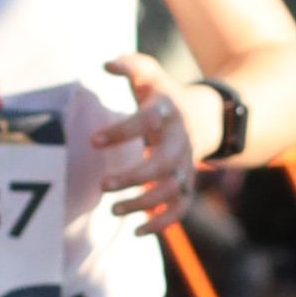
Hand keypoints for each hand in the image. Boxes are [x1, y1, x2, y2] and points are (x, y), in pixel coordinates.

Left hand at [67, 57, 205, 224]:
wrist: (203, 117)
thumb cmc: (163, 96)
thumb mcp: (150, 74)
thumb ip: (130, 65)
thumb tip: (106, 64)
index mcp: (169, 112)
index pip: (148, 121)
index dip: (122, 131)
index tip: (92, 141)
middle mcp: (180, 140)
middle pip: (162, 163)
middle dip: (133, 177)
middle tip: (103, 185)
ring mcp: (186, 164)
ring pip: (171, 190)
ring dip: (143, 203)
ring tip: (112, 210)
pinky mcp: (187, 184)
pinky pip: (180, 209)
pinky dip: (162, 223)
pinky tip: (137, 231)